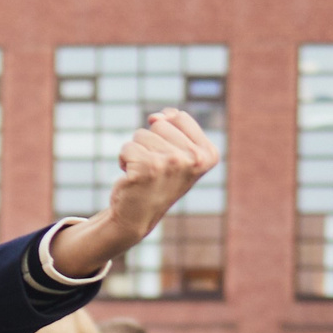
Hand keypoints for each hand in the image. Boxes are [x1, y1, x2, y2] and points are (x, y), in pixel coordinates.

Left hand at [111, 109, 218, 231]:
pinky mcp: (148, 168)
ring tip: (144, 173)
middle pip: (160, 123)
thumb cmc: (156, 181)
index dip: (166, 134)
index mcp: (208, 153)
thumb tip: (155, 116)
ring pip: (141, 134)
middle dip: (150, 143)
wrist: (137, 217)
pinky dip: (124, 160)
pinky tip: (132, 178)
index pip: (179, 117)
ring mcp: (172, 162)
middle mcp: (194, 158)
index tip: (169, 159)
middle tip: (154, 169)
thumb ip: (172, 125)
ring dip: (136, 152)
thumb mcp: (175, 151)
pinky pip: (127, 147)